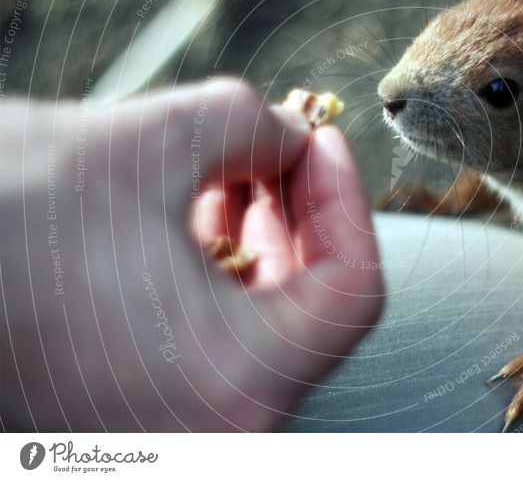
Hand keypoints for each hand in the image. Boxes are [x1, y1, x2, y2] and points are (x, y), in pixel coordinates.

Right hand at [0, 78, 382, 431]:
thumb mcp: (141, 141)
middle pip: (310, 307)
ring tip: (237, 168)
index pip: (353, 291)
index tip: (322, 143)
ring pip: (261, 321)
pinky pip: (211, 336)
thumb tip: (289, 134)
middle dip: (303, 211)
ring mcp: (172, 429)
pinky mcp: (136, 408)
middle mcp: (212, 431)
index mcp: (231, 386)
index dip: (348, 201)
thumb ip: (248, 124)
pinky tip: (197, 209)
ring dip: (262, 235)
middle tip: (283, 146)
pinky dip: (217, 269)